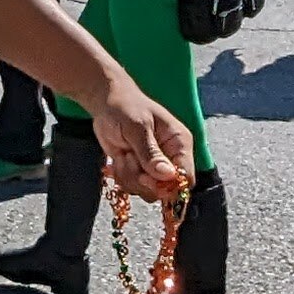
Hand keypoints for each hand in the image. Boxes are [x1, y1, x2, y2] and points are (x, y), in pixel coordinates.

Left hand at [83, 78, 195, 205]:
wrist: (107, 103)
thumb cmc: (126, 108)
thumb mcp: (137, 127)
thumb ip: (151, 153)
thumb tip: (167, 175)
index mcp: (179, 143)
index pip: (186, 177)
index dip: (169, 186)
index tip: (146, 179)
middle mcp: (171, 158)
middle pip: (166, 190)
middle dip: (143, 180)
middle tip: (129, 158)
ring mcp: (154, 167)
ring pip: (147, 191)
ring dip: (130, 176)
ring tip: (123, 153)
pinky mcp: (139, 171)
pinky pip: (133, 187)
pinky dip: (122, 176)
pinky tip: (119, 157)